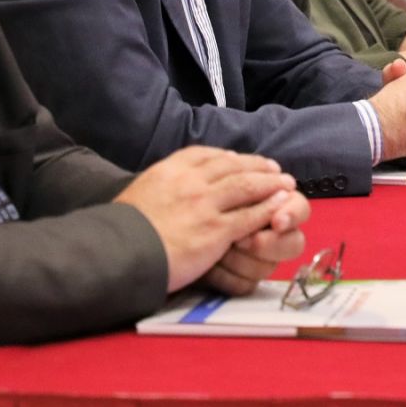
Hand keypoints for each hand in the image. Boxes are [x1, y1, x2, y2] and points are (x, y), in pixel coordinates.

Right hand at [116, 146, 302, 292]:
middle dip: (257, 166)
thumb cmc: (123, 229)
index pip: (206, 155)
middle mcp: (190, 181)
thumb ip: (160, 185)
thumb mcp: (139, 192)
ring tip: (286, 183)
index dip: (228, 157)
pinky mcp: (216, 230)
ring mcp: (205, 205)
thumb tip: (168, 186)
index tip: (240, 159)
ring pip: (246, 186)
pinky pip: (249, 215)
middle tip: (273, 168)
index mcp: (170, 170)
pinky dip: (268, 207)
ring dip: (270, 182)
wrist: (119, 251)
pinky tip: (280, 204)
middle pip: (232, 166)